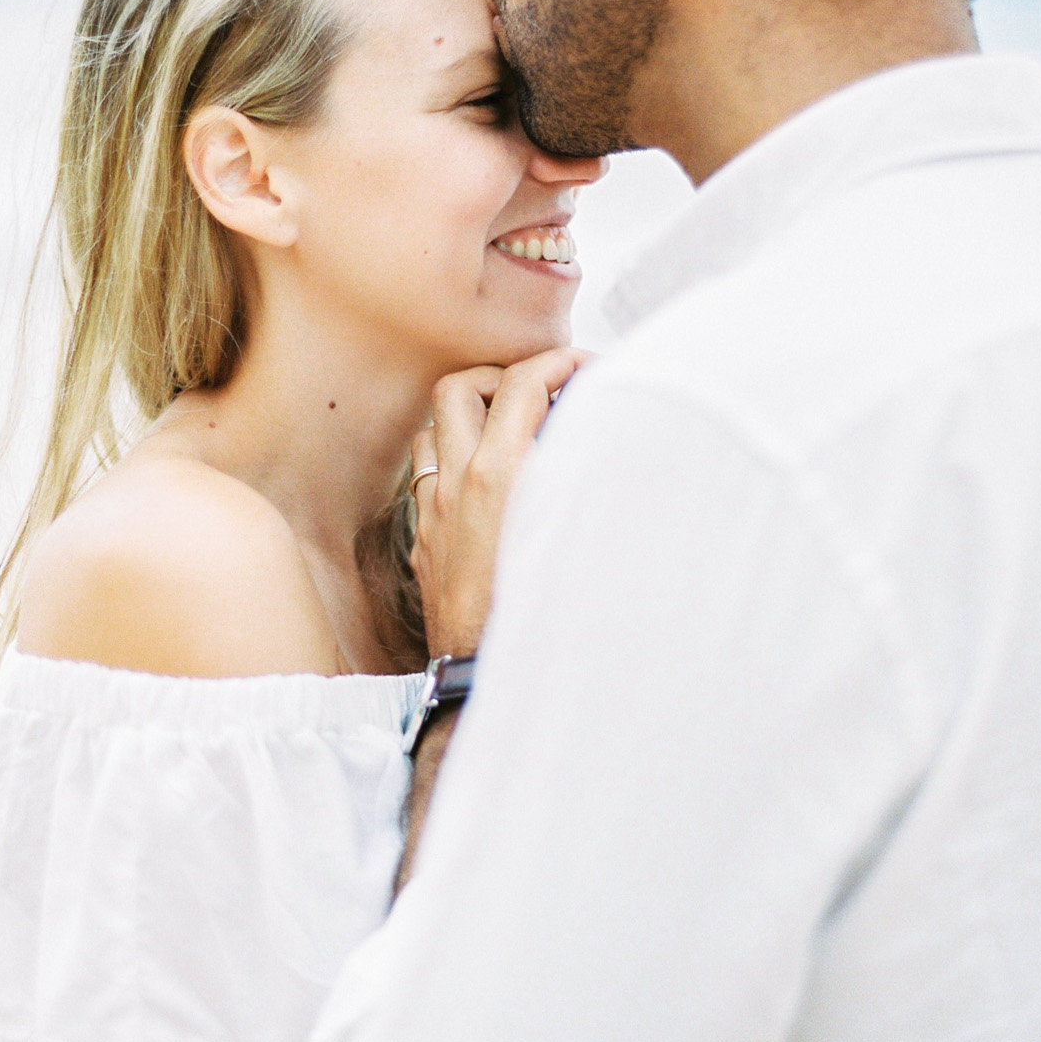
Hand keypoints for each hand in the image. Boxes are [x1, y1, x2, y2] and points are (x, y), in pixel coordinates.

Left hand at [410, 347, 591, 656]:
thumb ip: (595, 477)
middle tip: (537, 391)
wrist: (486, 679)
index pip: (523, 383)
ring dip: (468, 417)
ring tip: (508, 428)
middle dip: (501, 377)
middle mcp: (457, 484)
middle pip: (460, 388)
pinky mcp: (424, 543)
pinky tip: (485, 482)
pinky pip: (426, 478)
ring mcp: (433, 512)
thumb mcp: (581, 533)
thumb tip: (616, 442)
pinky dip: (452, 462)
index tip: (585, 368)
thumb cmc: (542, 616)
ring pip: (432, 430)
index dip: (559, 362)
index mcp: (500, 475)